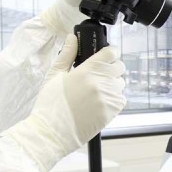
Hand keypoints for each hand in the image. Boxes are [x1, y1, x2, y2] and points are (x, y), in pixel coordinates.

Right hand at [6, 35, 126, 171]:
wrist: (52, 132)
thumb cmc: (50, 104)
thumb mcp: (55, 75)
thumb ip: (67, 55)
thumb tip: (73, 38)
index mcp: (87, 71)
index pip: (111, 52)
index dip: (109, 52)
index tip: (105, 55)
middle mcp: (102, 83)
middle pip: (119, 66)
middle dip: (111, 67)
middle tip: (98, 74)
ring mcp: (109, 98)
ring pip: (121, 83)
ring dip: (112, 84)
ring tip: (95, 90)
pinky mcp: (112, 111)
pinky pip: (121, 99)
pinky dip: (114, 98)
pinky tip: (99, 101)